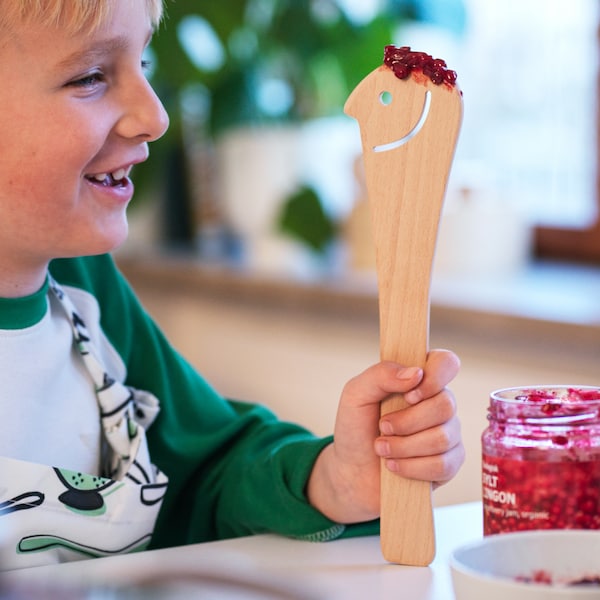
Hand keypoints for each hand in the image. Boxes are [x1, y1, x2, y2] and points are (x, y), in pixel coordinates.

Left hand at [306, 349, 463, 523]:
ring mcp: (448, 432)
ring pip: (442, 438)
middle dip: (407, 422)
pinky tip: (394, 465)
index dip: (435, 377)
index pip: (446, 363)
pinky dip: (411, 467)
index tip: (409, 395)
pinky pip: (443, 465)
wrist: (352, 471)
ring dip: (403, 447)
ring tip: (382, 448)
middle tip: (382, 427)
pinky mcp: (449, 463)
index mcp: (418, 379)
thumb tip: (416, 373)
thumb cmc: (356, 428)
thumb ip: (381, 375)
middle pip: (446, 405)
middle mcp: (438, 403)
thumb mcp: (356, 394)